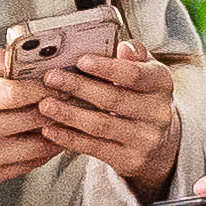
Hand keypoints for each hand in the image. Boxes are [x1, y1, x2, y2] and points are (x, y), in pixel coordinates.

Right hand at [0, 61, 49, 187]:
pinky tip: (41, 138)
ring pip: (38, 145)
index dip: (42, 87)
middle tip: (64, 99)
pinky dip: (42, 151)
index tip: (54, 84)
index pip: (16, 93)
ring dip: (54, 131)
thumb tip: (24, 57)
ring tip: (57, 119)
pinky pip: (29, 165)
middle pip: (33, 119)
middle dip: (55, 107)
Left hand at [24, 40, 182, 196]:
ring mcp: (145, 139)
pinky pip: (95, 148)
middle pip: (114, 99)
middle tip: (51, 78)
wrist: (159, 141)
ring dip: (69, 115)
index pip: (134, 74)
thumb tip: (123, 46)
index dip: (107, 68)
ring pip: (102, 125)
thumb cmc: (142, 98)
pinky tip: (51, 130)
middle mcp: (158, 112)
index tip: (81, 60)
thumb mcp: (146, 72)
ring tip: (45, 105)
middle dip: (79, 87)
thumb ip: (134, 55)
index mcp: (161, 84)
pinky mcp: (130, 160)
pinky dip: (70, 138)